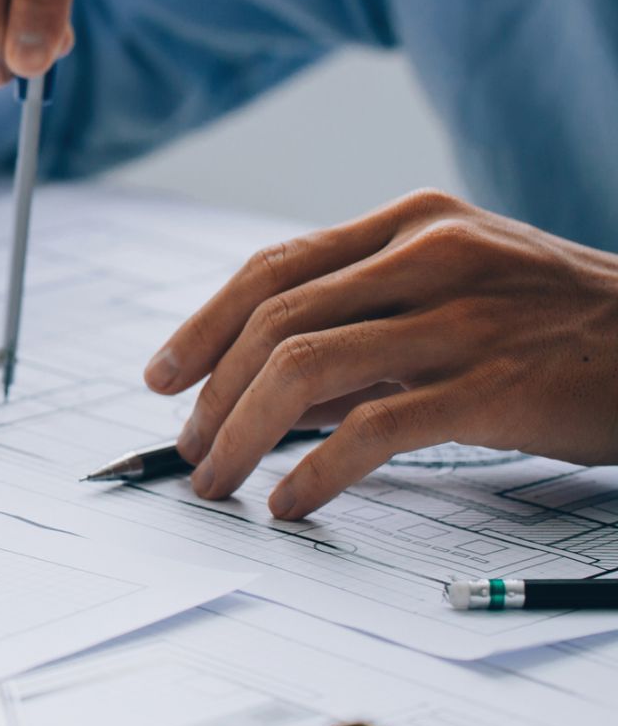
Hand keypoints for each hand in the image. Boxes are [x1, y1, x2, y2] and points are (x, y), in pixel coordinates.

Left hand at [145, 191, 617, 518]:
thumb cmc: (565, 330)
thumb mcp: (462, 294)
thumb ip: (369, 327)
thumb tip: (269, 392)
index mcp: (413, 222)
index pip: (274, 268)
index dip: (203, 325)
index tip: (161, 377)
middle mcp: (430, 255)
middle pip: (274, 319)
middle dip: (212, 393)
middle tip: (187, 449)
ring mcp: (462, 317)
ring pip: (304, 370)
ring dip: (241, 435)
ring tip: (219, 481)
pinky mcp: (494, 384)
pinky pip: (371, 431)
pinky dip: (313, 473)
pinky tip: (290, 503)